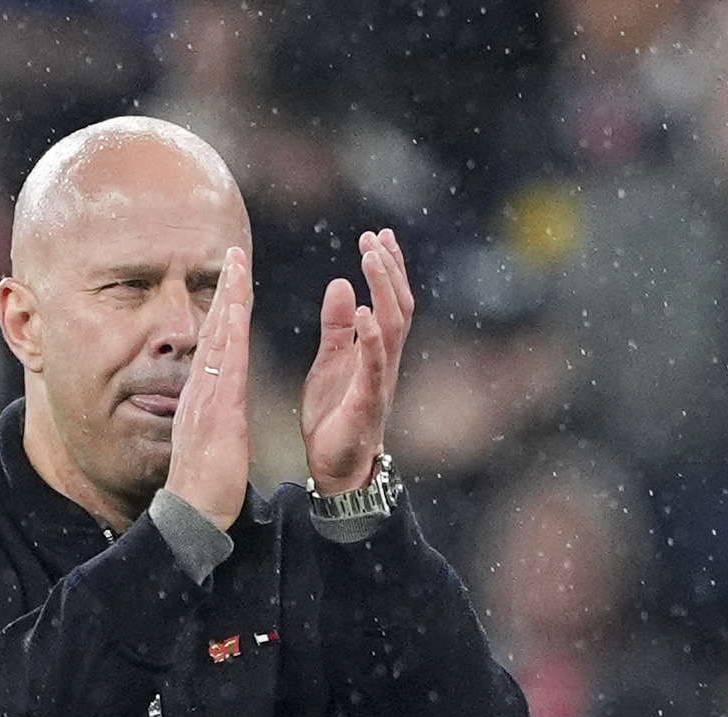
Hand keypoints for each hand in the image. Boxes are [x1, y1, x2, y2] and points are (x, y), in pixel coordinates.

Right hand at [165, 244, 251, 530]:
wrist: (193, 514)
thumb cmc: (204, 488)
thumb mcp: (210, 445)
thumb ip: (213, 421)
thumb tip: (216, 410)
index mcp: (201, 399)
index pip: (214, 346)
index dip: (223, 311)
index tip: (232, 282)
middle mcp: (200, 392)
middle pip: (214, 331)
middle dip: (225, 291)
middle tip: (234, 253)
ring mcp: (207, 398)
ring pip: (219, 338)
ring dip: (228, 299)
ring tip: (237, 264)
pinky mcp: (218, 411)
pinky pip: (226, 363)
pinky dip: (230, 333)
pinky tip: (237, 308)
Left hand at [301, 229, 415, 493]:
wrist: (334, 469)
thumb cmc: (333, 418)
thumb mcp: (328, 362)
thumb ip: (336, 327)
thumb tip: (340, 284)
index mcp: (375, 351)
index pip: (389, 301)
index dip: (387, 268)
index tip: (378, 236)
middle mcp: (385, 361)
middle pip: (399, 305)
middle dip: (389, 269)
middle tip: (376, 237)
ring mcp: (380, 380)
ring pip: (393, 326)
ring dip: (383, 289)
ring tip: (371, 258)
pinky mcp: (368, 401)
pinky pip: (375, 364)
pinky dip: (371, 337)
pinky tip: (363, 311)